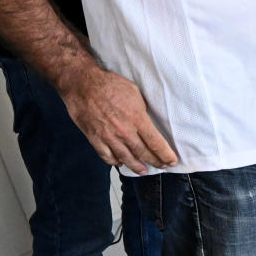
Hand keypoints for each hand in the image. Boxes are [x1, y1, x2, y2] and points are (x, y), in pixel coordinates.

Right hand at [61, 66, 177, 173]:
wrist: (84, 85)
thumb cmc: (110, 85)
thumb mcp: (135, 93)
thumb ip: (141, 111)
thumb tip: (145, 121)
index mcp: (137, 118)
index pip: (155, 142)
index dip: (164, 154)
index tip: (172, 160)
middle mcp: (124, 131)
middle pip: (142, 152)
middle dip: (154, 161)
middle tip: (162, 166)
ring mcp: (108, 137)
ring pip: (125, 158)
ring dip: (136, 166)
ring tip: (143, 171)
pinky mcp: (95, 139)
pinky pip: (107, 156)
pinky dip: (114, 162)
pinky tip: (120, 163)